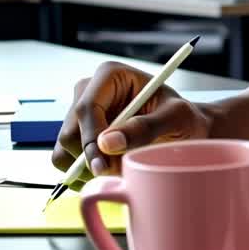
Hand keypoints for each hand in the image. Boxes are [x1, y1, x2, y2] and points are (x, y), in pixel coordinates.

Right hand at [51, 62, 215, 188]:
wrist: (184, 129)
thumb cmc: (183, 118)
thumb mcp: (176, 118)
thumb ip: (145, 128)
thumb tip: (106, 143)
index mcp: (110, 75)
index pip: (86, 108)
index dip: (90, 139)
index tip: (104, 165)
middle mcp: (88, 91)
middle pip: (70, 131)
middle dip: (90, 158)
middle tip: (117, 173)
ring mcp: (79, 115)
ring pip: (64, 149)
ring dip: (86, 169)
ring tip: (121, 170)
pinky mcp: (77, 135)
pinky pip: (65, 160)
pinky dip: (82, 174)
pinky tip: (109, 173)